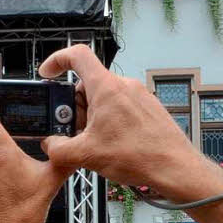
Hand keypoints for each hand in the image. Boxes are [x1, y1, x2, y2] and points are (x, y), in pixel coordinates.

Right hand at [37, 46, 222, 202]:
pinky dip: (108, 122)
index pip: (77, 55)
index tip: (48, 73)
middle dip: (74, 106)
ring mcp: (138, 96)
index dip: (57, 60)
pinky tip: (110, 145)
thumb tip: (50, 145)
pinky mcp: (147, 108)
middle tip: (71, 130)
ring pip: (104, 98)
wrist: (173, 167)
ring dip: (91, 117)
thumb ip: (58, 149)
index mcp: (106, 88)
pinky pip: (120, 108)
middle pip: (88, 84)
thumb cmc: (139, 156)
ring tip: (92, 143)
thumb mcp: (85, 155)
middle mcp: (124, 86)